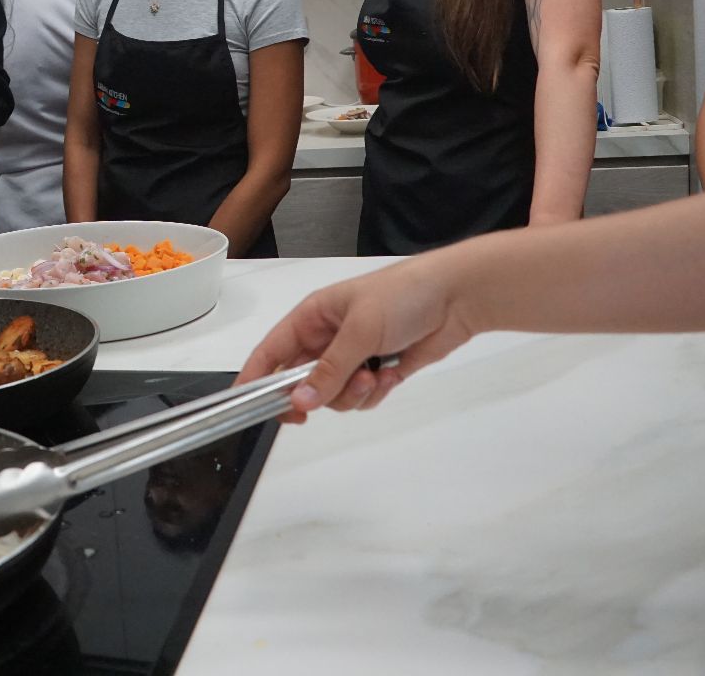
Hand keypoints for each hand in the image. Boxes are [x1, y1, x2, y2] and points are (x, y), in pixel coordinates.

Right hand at [235, 256, 474, 419]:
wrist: (457, 297)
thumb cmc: (402, 297)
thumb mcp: (359, 331)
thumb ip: (328, 370)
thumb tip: (298, 402)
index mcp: (312, 317)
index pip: (272, 351)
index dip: (255, 379)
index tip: (247, 407)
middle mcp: (327, 338)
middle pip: (301, 381)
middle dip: (318, 392)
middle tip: (324, 401)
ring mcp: (353, 356)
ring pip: (333, 395)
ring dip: (353, 393)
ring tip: (376, 374)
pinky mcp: (378, 370)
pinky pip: (362, 397)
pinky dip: (376, 392)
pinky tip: (393, 372)